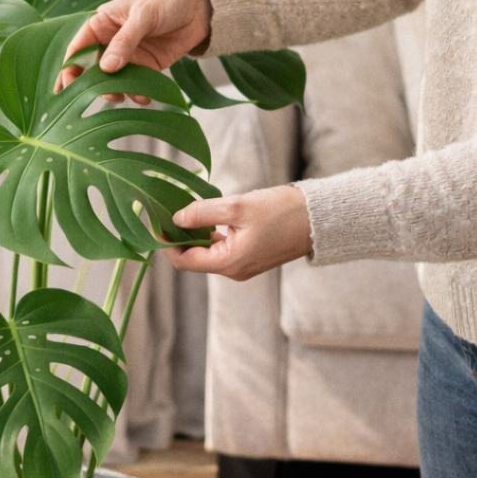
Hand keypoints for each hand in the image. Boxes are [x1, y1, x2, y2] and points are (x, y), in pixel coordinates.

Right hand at [56, 0, 211, 102]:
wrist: (202, 5)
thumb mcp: (143, 15)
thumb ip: (125, 41)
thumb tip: (106, 68)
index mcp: (103, 23)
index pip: (78, 48)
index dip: (70, 67)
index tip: (66, 86)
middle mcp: (112, 42)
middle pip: (92, 69)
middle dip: (91, 85)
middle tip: (96, 97)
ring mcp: (129, 56)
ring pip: (113, 81)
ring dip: (115, 92)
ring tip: (122, 97)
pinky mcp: (148, 67)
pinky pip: (136, 85)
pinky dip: (137, 94)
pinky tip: (143, 97)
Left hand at [163, 186, 312, 280]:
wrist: (321, 219)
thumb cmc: (283, 212)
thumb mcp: (238, 207)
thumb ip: (203, 213)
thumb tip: (176, 218)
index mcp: (229, 263)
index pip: (184, 260)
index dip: (166, 243)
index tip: (154, 222)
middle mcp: (234, 269)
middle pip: (194, 257)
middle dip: (178, 237)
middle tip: (165, 210)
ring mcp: (243, 264)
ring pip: (207, 251)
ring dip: (194, 234)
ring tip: (182, 210)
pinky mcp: (251, 255)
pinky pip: (222, 247)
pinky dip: (210, 233)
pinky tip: (205, 215)